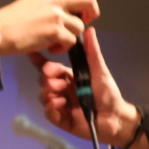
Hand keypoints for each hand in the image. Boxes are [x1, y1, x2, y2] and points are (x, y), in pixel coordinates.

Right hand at [0, 0, 98, 55]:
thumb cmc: (10, 23)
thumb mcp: (32, 3)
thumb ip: (50, 3)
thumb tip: (67, 10)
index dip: (84, 3)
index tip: (79, 14)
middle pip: (89, 1)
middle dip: (90, 14)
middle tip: (81, 25)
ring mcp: (56, 15)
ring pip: (79, 27)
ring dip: (70, 37)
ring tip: (54, 42)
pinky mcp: (54, 31)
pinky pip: (71, 41)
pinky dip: (62, 48)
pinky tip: (49, 48)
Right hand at [32, 28, 139, 148]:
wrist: (115, 118)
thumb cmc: (108, 93)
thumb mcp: (100, 71)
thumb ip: (92, 52)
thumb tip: (89, 29)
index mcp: (69, 77)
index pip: (51, 68)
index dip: (41, 61)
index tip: (33, 54)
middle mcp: (62, 90)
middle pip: (44, 81)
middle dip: (47, 80)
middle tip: (57, 83)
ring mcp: (60, 105)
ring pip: (44, 96)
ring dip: (48, 94)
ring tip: (59, 96)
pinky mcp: (61, 119)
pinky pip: (48, 113)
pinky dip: (50, 108)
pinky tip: (59, 106)